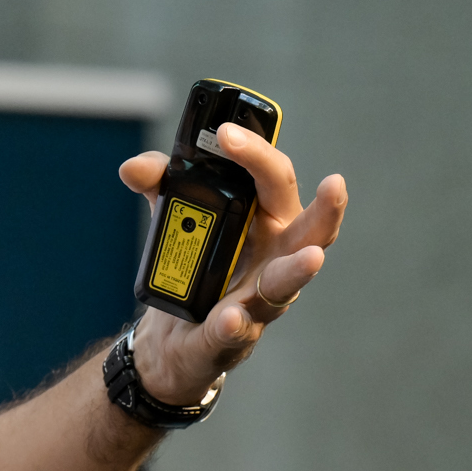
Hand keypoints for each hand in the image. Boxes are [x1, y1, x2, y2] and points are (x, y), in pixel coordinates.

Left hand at [117, 125, 346, 404]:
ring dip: (297, 271)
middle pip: (309, 233)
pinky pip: (235, 331)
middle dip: (326, 211)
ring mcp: (258, 302)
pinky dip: (233, 325)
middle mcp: (274, 261)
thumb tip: (136, 168)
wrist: (170, 336)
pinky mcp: (230, 337)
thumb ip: (159, 185)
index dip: (256, 153)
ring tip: (310, 258)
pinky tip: (229, 316)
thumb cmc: (193, 267)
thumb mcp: (175, 218)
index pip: (275, 181)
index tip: (226, 133)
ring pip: (285, 286)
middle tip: (335, 183)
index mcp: (266, 224)